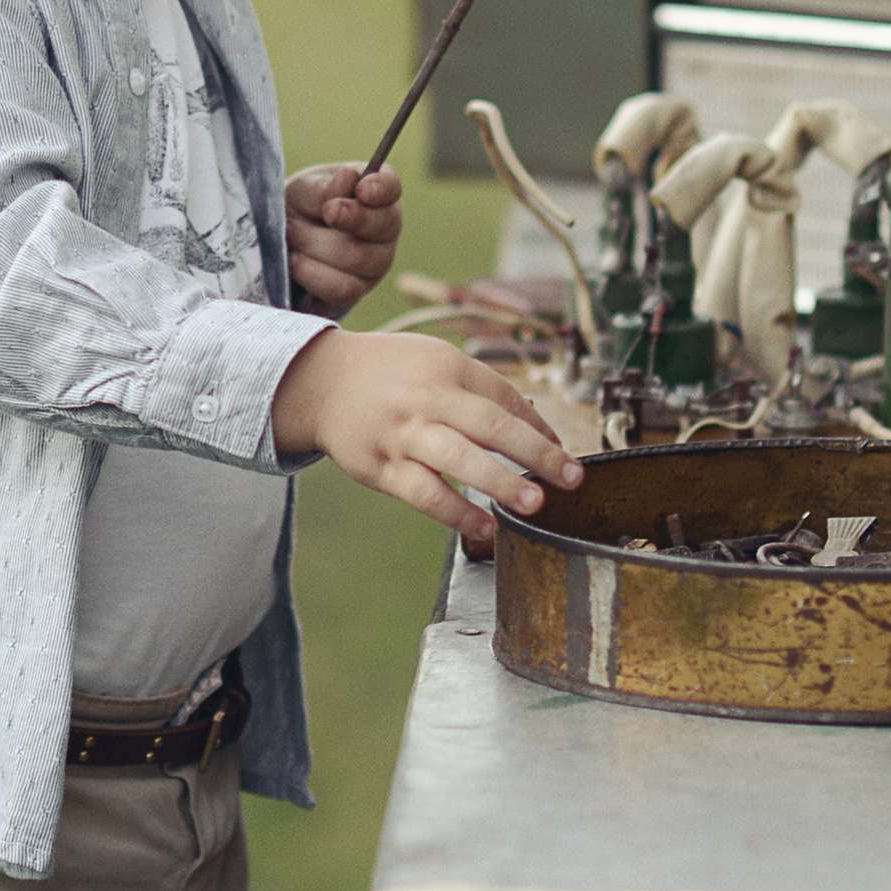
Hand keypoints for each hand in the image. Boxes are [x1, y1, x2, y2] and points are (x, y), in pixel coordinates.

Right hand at [270, 327, 581, 551]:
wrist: (319, 380)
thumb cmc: (390, 374)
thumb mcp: (435, 361)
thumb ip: (482, 391)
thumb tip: (538, 428)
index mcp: (447, 367)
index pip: (504, 398)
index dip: (540, 428)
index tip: (566, 456)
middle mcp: (427, 398)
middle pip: (490, 424)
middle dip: (535, 453)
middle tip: (570, 478)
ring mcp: (402, 434)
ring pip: (457, 459)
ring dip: (498, 482)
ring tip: (532, 504)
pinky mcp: (380, 467)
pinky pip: (423, 494)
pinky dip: (455, 513)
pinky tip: (483, 529)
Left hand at [284, 163, 400, 319]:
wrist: (278, 245)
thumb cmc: (299, 208)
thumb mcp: (304, 190)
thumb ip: (324, 187)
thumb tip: (348, 178)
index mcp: (376, 193)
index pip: (391, 187)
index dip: (381, 188)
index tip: (363, 189)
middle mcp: (384, 230)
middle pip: (382, 225)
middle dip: (348, 217)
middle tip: (323, 212)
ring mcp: (374, 265)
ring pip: (358, 258)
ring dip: (316, 244)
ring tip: (292, 232)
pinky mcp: (355, 292)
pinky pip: (342, 288)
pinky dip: (312, 273)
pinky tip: (294, 260)